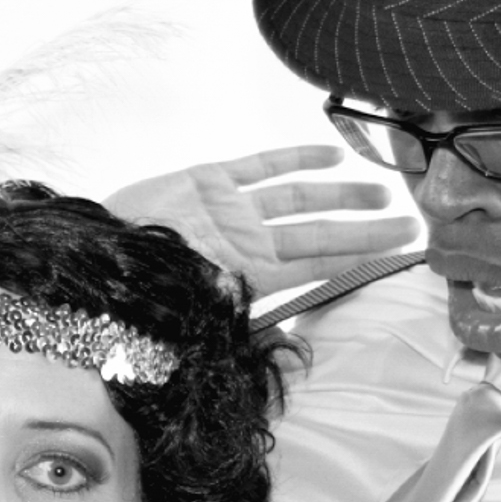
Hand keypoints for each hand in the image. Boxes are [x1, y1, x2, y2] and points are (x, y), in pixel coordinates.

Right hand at [102, 146, 418, 293]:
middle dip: (366, 230)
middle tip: (411, 225)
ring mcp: (231, 209)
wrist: (89, 257)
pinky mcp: (207, 179)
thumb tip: (291, 345)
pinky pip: (261, 165)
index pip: (321, 266)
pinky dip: (296, 159)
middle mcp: (247, 241)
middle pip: (320, 234)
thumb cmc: (138, 294)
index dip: (363, 259)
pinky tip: (331, 156)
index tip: (402, 257)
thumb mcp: (195, 316)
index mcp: (248, 276)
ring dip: (341, 196)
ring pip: (298, 199)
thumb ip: (242, 323)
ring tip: (381, 193)